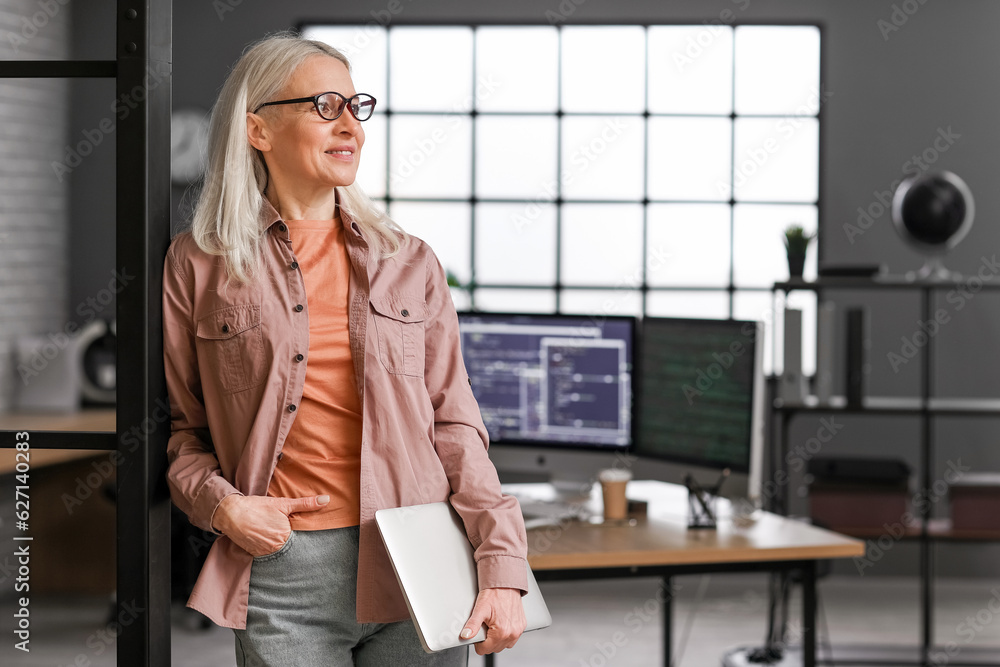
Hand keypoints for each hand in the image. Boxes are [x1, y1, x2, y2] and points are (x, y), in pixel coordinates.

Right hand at [212, 493, 328, 556]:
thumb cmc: (257, 507)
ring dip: (282, 547)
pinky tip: (269, 541)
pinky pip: (268, 554)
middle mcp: (275, 548)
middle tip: (294, 537)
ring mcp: (264, 553)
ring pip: (280, 551)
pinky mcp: (255, 554)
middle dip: (294, 543)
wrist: (231, 513)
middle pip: (291, 547)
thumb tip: (327, 500)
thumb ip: (306, 504)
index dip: (306, 537)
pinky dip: (270, 548)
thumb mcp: (283, 503)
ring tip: (279, 538)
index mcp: (285, 537)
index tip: (312, 539)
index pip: (302, 541)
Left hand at [460, 587, 525, 654]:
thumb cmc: (494, 594)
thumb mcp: (480, 609)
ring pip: (504, 645)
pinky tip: (501, 624)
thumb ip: (472, 625)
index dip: (478, 642)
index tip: (478, 633)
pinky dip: (506, 634)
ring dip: (497, 639)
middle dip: (488, 641)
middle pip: (494, 648)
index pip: (484, 650)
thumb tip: (466, 635)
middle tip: (485, 627)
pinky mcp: (522, 625)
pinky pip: (513, 637)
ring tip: (493, 626)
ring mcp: (518, 630)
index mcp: (501, 632)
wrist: (506, 583)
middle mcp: (512, 633)